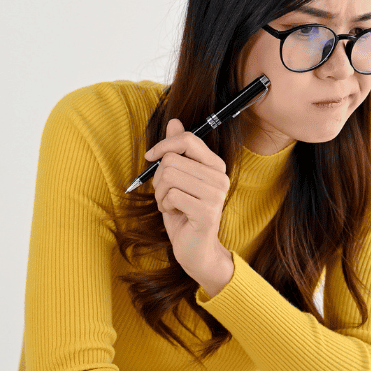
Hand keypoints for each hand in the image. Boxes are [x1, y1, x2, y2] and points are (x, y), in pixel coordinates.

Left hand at [145, 118, 233, 295]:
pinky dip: (165, 206)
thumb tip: (174, 121)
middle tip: (165, 194)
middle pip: (172, 160)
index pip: (188, 139)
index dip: (164, 145)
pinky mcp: (207, 213)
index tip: (150, 157)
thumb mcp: (178, 178)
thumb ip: (178, 150)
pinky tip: (175, 213)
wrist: (196, 248)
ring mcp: (216, 195)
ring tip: (170, 204)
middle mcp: (220, 178)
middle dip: (159, 178)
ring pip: (169, 177)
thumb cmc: (184, 211)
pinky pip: (172, 196)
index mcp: (216, 165)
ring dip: (161, 193)